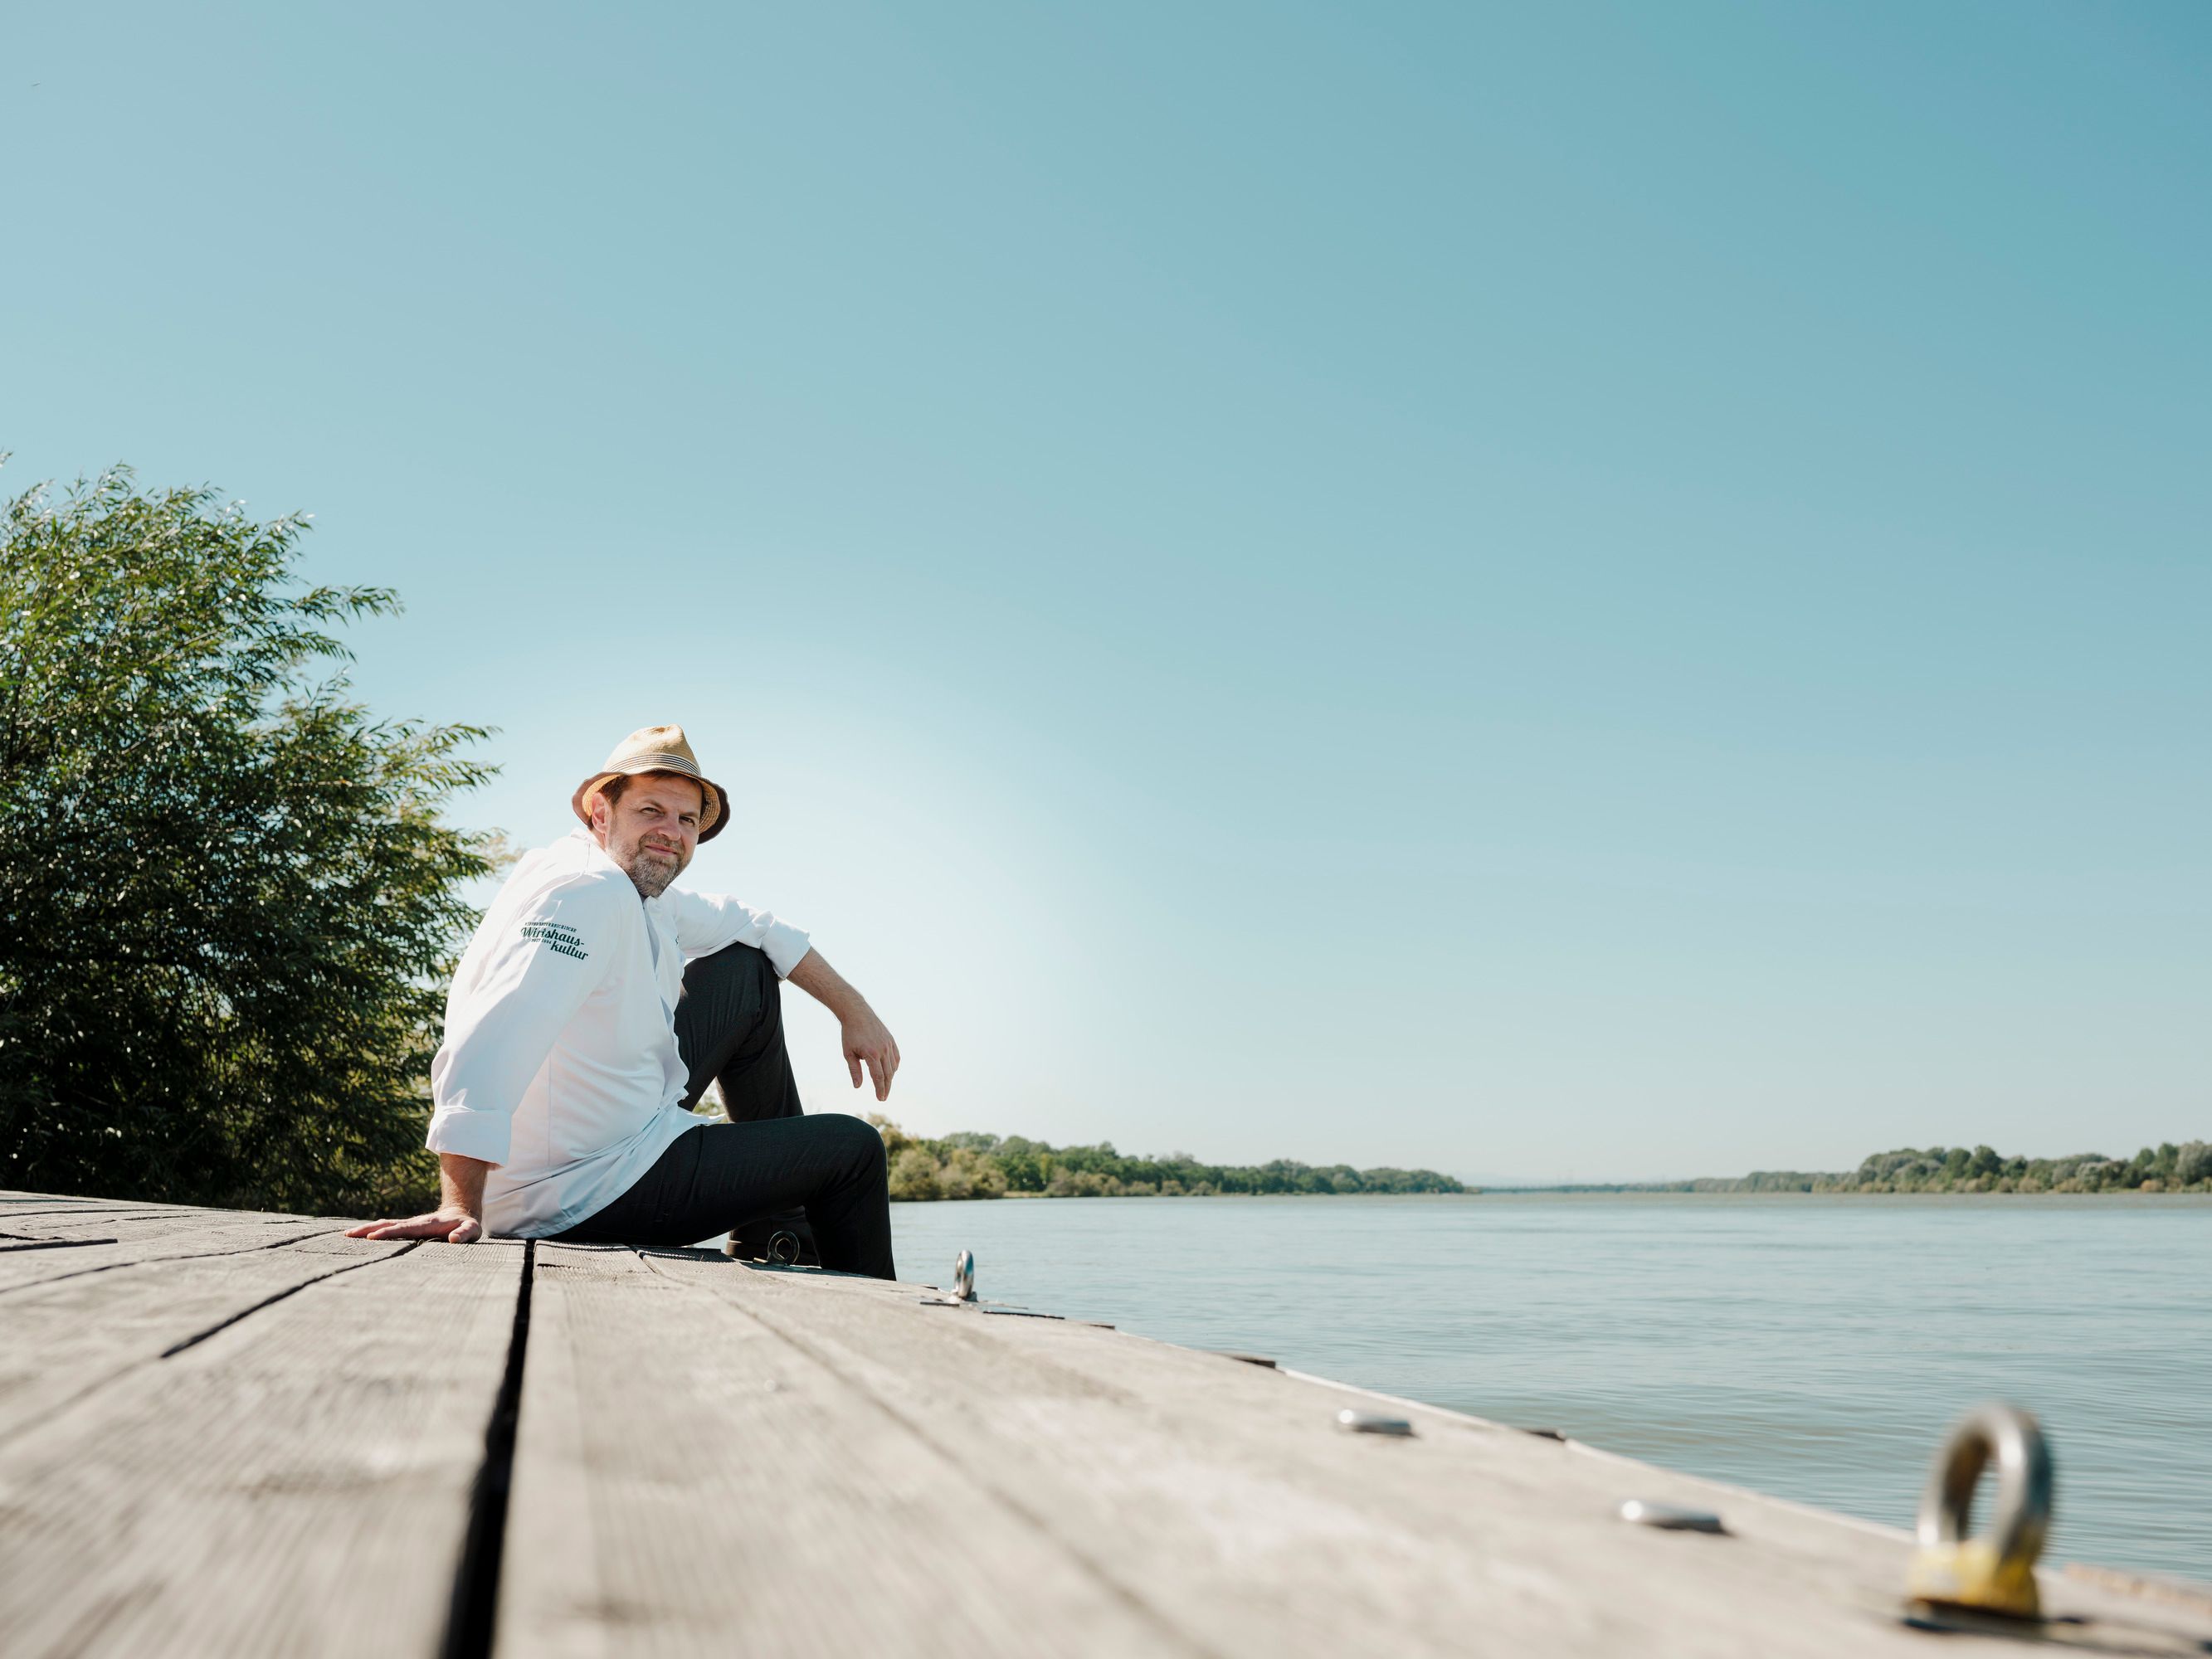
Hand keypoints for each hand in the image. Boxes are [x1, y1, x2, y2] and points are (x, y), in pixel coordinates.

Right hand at [345, 1209, 482, 1243]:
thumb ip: (464, 1234)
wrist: (461, 1214)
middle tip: (348, 1235)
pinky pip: (387, 1227)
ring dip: (366, 1229)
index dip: (388, 1233)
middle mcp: (414, 1223)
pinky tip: (359, 1235)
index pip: (404, 1229)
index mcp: (427, 1225)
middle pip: (388, 1225)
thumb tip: (454, 1239)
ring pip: (384, 1224)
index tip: (372, 1238)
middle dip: (369, 1230)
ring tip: (346, 1235)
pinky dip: (372, 1230)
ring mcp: (409, 1224)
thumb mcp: (471, 1230)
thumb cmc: (466, 1226)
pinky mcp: (406, 1227)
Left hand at [843, 1009, 900, 1101]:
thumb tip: (858, 1087)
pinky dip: (894, 1066)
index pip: (878, 1077)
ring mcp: (889, 1044)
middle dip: (886, 1087)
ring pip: (893, 1066)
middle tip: (883, 1097)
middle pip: (888, 1074)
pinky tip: (890, 1072)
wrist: (857, 1013)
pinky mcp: (891, 1040)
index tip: (880, 1098)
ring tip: (884, 1086)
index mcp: (872, 1054)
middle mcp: (883, 1049)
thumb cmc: (850, 1034)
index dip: (880, 1089)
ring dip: (890, 1078)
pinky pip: (896, 1057)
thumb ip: (854, 1070)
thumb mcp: (848, 1053)